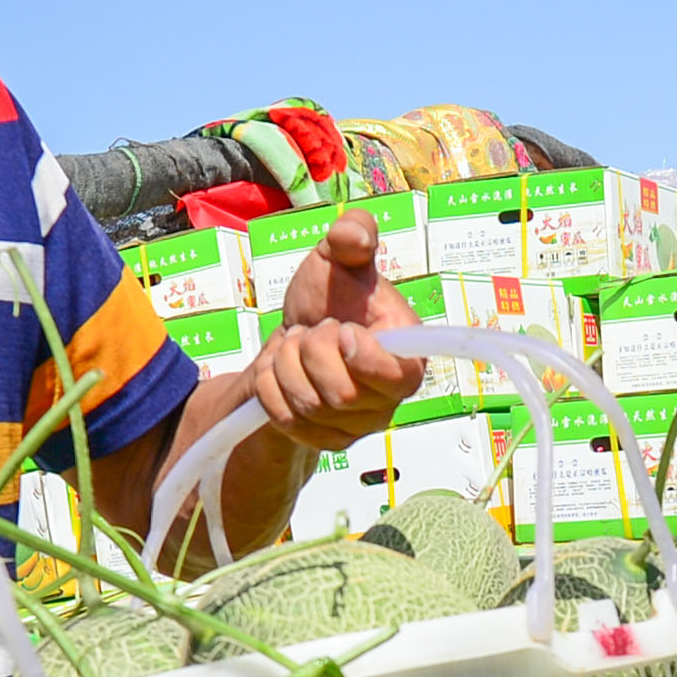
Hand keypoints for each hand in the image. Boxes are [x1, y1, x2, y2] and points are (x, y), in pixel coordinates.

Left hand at [246, 207, 422, 450]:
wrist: (294, 335)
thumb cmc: (327, 297)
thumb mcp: (337, 256)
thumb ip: (353, 235)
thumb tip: (354, 234)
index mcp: (407, 357)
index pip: (400, 378)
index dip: (364, 357)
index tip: (340, 327)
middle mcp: (388, 401)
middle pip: (341, 394)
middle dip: (309, 351)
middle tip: (310, 329)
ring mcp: (355, 427)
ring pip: (307, 406)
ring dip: (286, 364)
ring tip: (294, 346)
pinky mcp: (323, 442)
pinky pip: (284, 419)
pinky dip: (269, 385)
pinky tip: (279, 369)